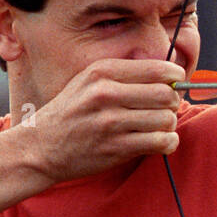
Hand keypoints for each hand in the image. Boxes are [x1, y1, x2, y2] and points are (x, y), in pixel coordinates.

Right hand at [28, 58, 184, 182]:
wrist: (40, 147)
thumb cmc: (71, 113)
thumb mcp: (88, 81)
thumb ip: (123, 75)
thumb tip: (169, 76)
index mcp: (102, 72)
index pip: (158, 69)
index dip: (176, 77)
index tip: (176, 84)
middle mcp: (106, 94)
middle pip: (166, 94)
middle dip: (173, 102)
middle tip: (166, 109)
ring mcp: (111, 122)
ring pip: (166, 119)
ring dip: (170, 125)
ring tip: (160, 127)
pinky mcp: (116, 147)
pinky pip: (160, 142)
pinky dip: (168, 143)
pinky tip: (161, 142)